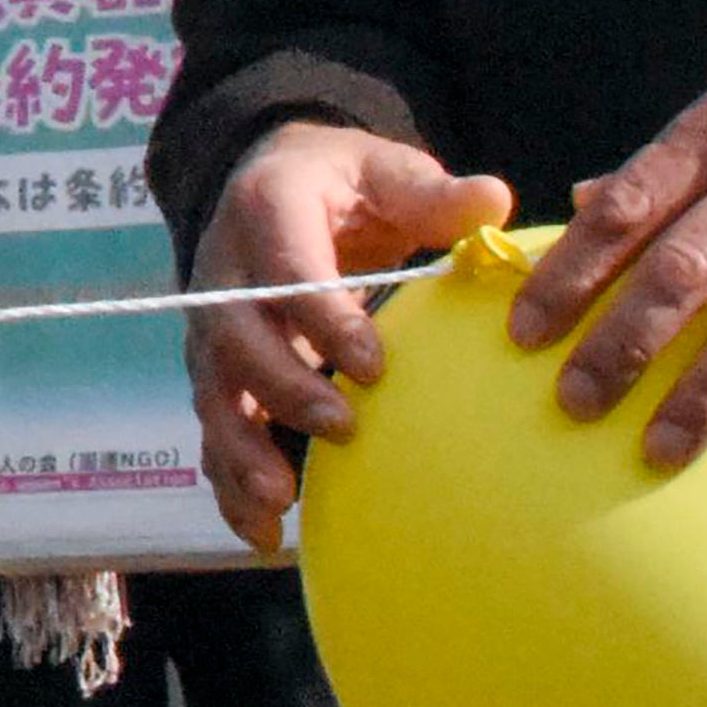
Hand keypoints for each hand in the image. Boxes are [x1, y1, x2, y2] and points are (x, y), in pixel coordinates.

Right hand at [183, 122, 515, 550]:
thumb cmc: (344, 183)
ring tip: (281, 502)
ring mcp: (212, 327)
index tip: (373, 365)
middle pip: (233, 335)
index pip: (285, 266)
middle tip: (340, 425)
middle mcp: (223, 270)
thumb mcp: (385, 170)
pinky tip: (264, 536)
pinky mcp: (217, 372)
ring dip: (240, 449)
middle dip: (281, 385)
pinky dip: (229, 484)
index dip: (321, 315)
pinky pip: (212, 431)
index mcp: (266, 209)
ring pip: (213, 392)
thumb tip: (494, 204)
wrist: (270, 180)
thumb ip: (433, 194)